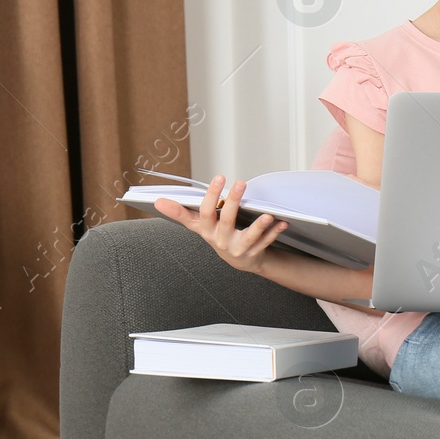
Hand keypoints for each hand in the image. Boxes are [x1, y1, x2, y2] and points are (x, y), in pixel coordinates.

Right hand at [153, 175, 290, 273]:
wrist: (240, 261)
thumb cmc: (218, 236)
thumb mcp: (198, 225)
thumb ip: (180, 212)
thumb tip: (158, 201)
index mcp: (207, 230)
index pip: (205, 212)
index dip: (211, 196)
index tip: (218, 177)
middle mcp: (221, 240)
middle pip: (226, 220)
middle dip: (234, 201)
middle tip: (240, 182)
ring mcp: (238, 248)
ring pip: (249, 236)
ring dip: (259, 226)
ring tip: (267, 214)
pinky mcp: (254, 253)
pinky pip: (266, 242)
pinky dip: (274, 232)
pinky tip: (282, 222)